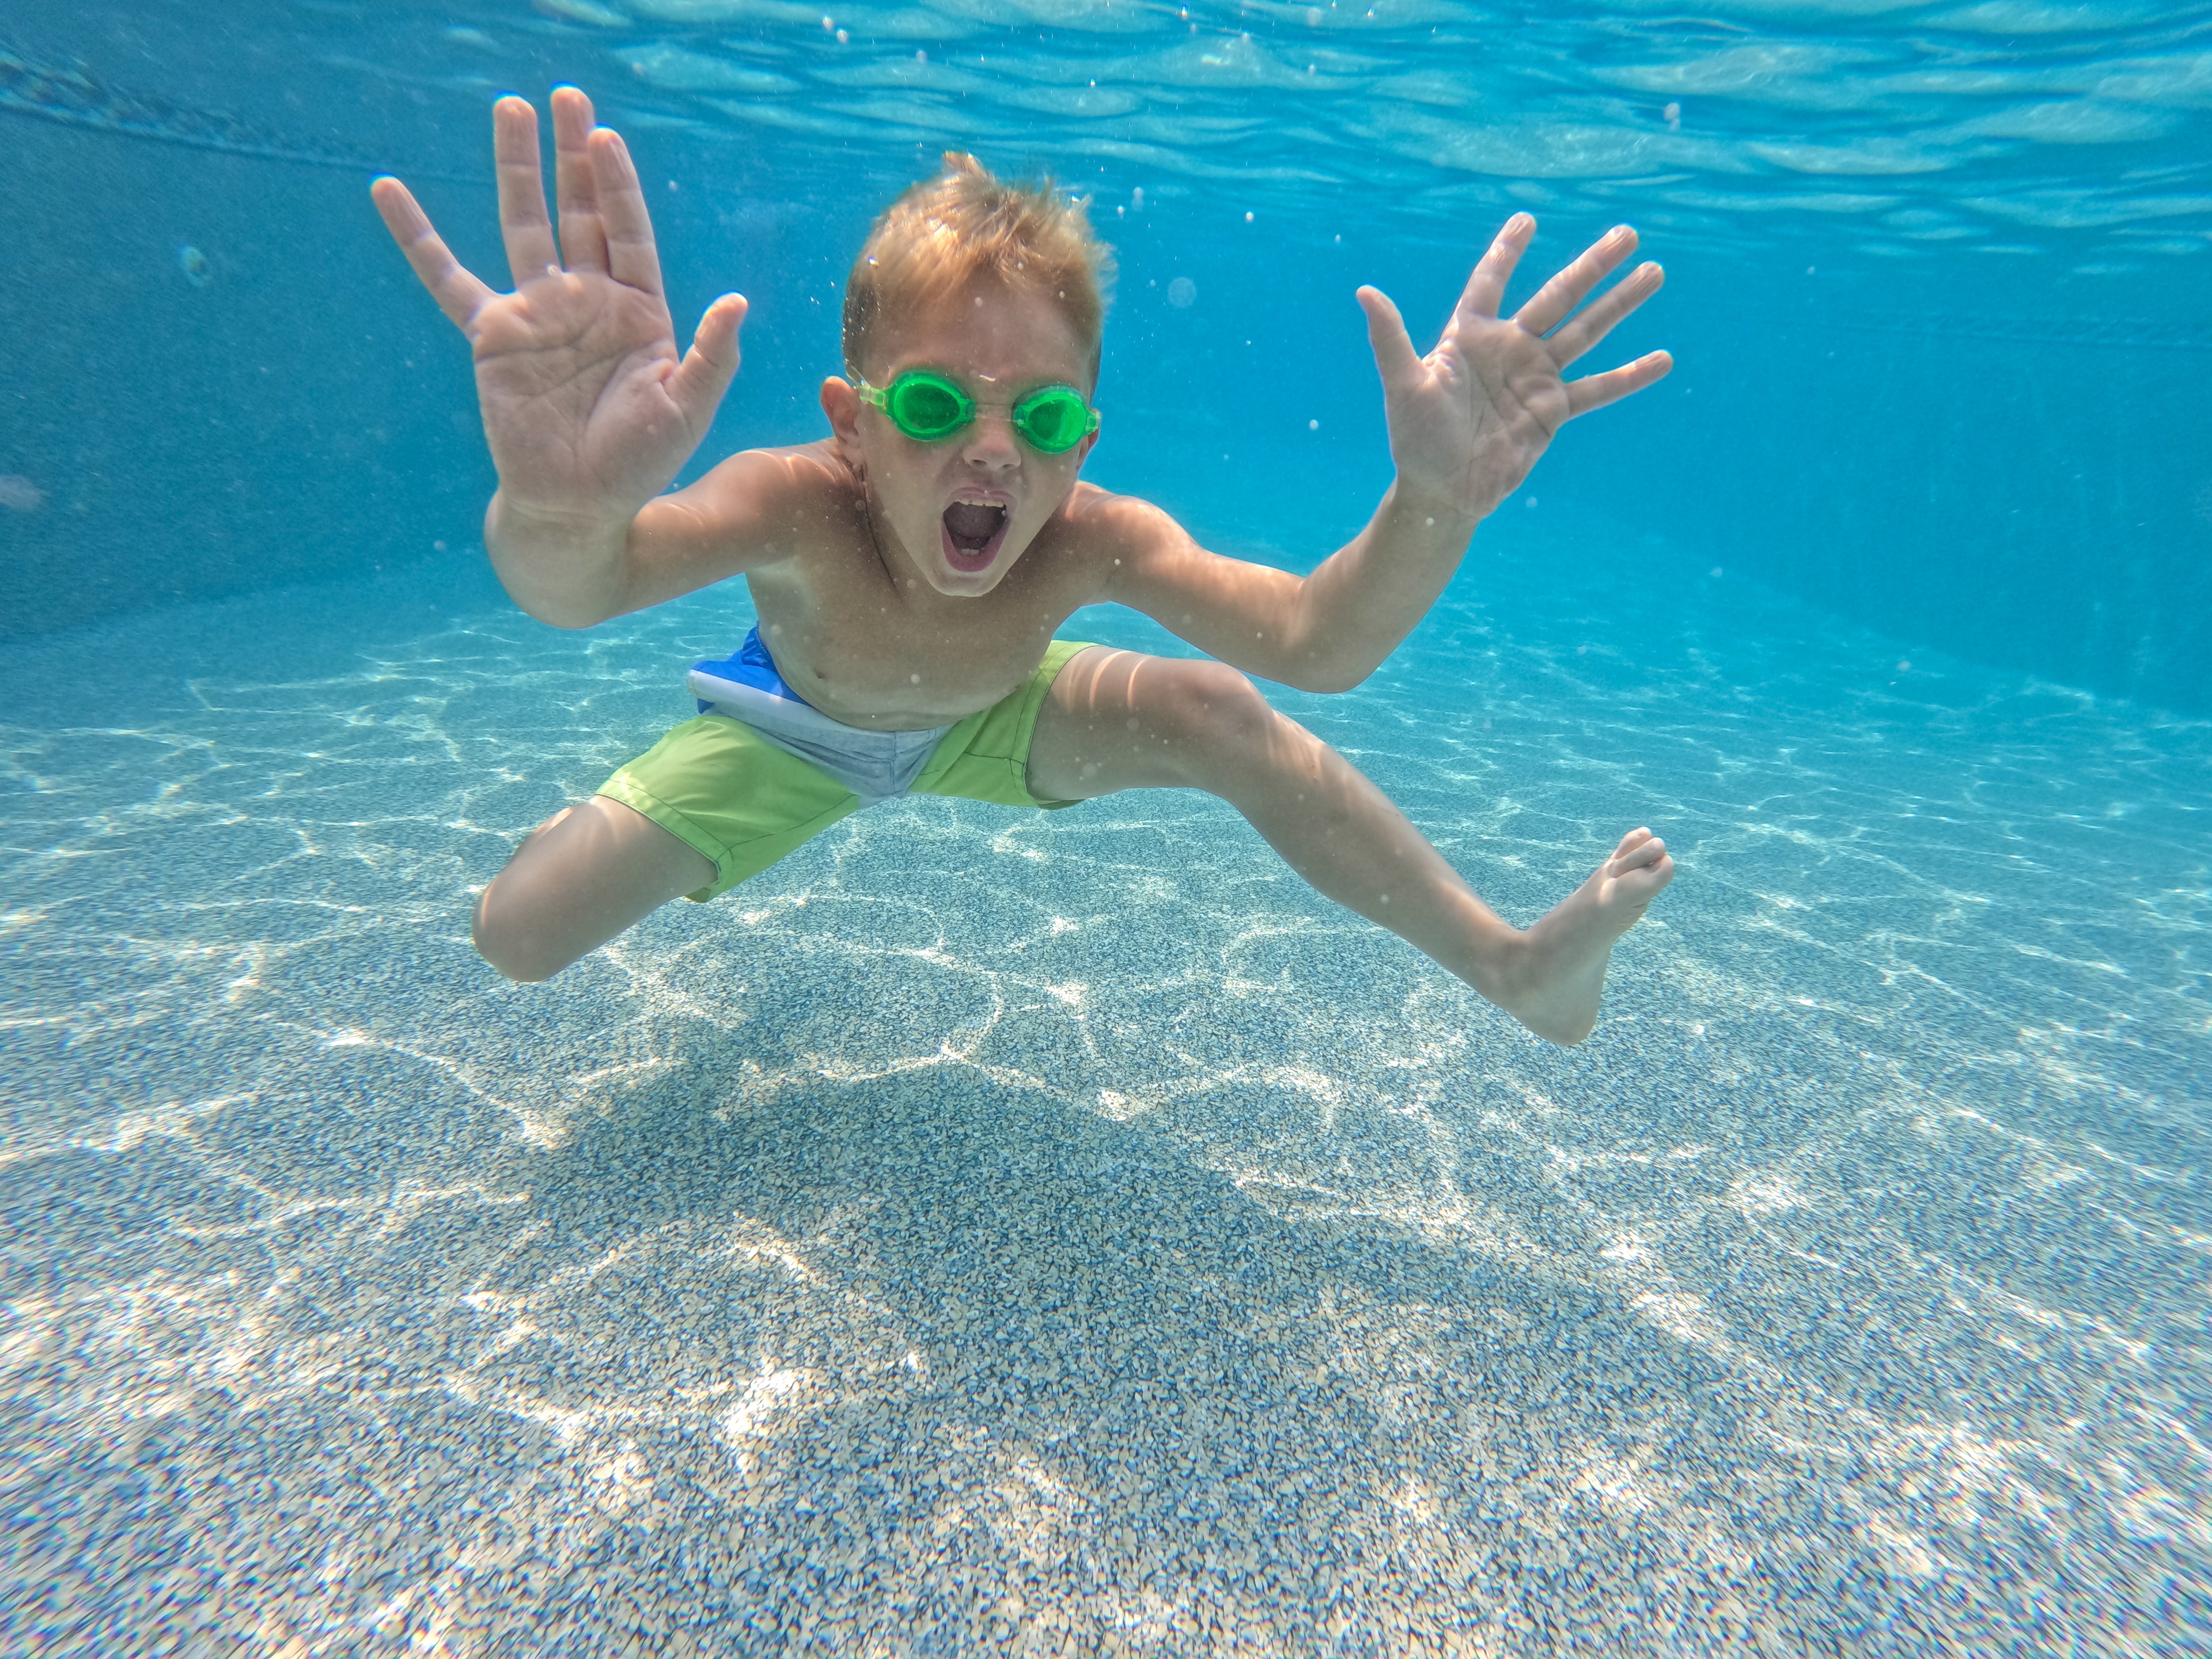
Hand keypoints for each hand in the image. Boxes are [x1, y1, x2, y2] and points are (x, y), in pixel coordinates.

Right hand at [371, 88, 744, 531]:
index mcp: (639, 313)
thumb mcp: (686, 409)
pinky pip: (447, 278)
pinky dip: (417, 238)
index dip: (618, 187)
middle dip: (575, 156)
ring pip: (524, 225)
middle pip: (580, 212)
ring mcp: (539, 315)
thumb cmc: (638, 465)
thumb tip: (737, 301)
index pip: (628, 234)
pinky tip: (390, 192)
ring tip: (512, 108)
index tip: (606, 138)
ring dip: (518, 169)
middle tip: (569, 98)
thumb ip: (711, 355)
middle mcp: (588, 303)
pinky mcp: (494, 336)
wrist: (579, 505)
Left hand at [1356, 216, 1669, 521]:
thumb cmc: (1415, 438)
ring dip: (1620, 304)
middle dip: (1593, 266)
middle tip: (1628, 234)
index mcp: (1470, 336)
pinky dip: (1630, 377)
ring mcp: (1535, 377)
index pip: (1490, 282)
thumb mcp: (1403, 385)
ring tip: (1654, 273)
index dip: (1507, 252)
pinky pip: (1597, 389)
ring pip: (1586, 331)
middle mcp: (1509, 349)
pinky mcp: (1553, 411)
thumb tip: (1364, 291)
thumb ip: (1389, 338)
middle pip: (1558, 296)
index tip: (1527, 220)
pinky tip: (1663, 360)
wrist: (1441, 491)